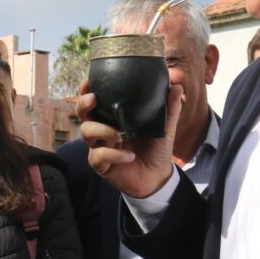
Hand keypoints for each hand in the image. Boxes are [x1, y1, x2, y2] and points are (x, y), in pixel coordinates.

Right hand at [77, 81, 182, 198]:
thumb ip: (169, 107)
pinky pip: (98, 156)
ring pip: (87, 132)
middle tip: (94, 100)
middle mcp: (102, 129)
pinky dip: (115, 155)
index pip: (95, 100)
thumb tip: (178, 86)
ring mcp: (99, 146)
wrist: (158, 176)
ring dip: (102, 130)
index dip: (87, 91)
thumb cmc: (156, 147)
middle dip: (84, 104)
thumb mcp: (165, 126)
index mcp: (114, 116)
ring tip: (120, 135)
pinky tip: (130, 156)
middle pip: (82, 113)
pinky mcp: (100, 164)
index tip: (88, 82)